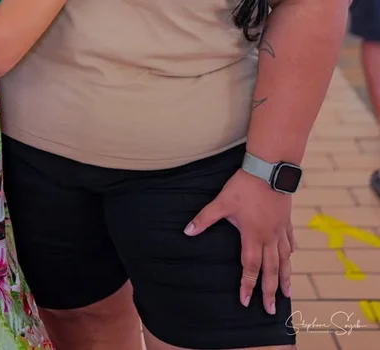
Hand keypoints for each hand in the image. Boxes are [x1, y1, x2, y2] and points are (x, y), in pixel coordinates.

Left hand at [184, 169, 293, 314]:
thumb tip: (187, 231)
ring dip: (285, 277)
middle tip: (271, 310)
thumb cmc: (244, 185)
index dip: (248, 285)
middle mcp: (269, 237)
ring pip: (285, 259)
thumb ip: (205, 218)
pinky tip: (291, 257)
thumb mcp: (222, 202)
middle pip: (271, 270)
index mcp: (253, 236)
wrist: (269, 168)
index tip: (246, 302)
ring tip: (288, 294)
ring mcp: (280, 229)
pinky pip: (290, 240)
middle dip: (270, 291)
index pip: (250, 267)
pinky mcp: (286, 219)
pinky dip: (290, 252)